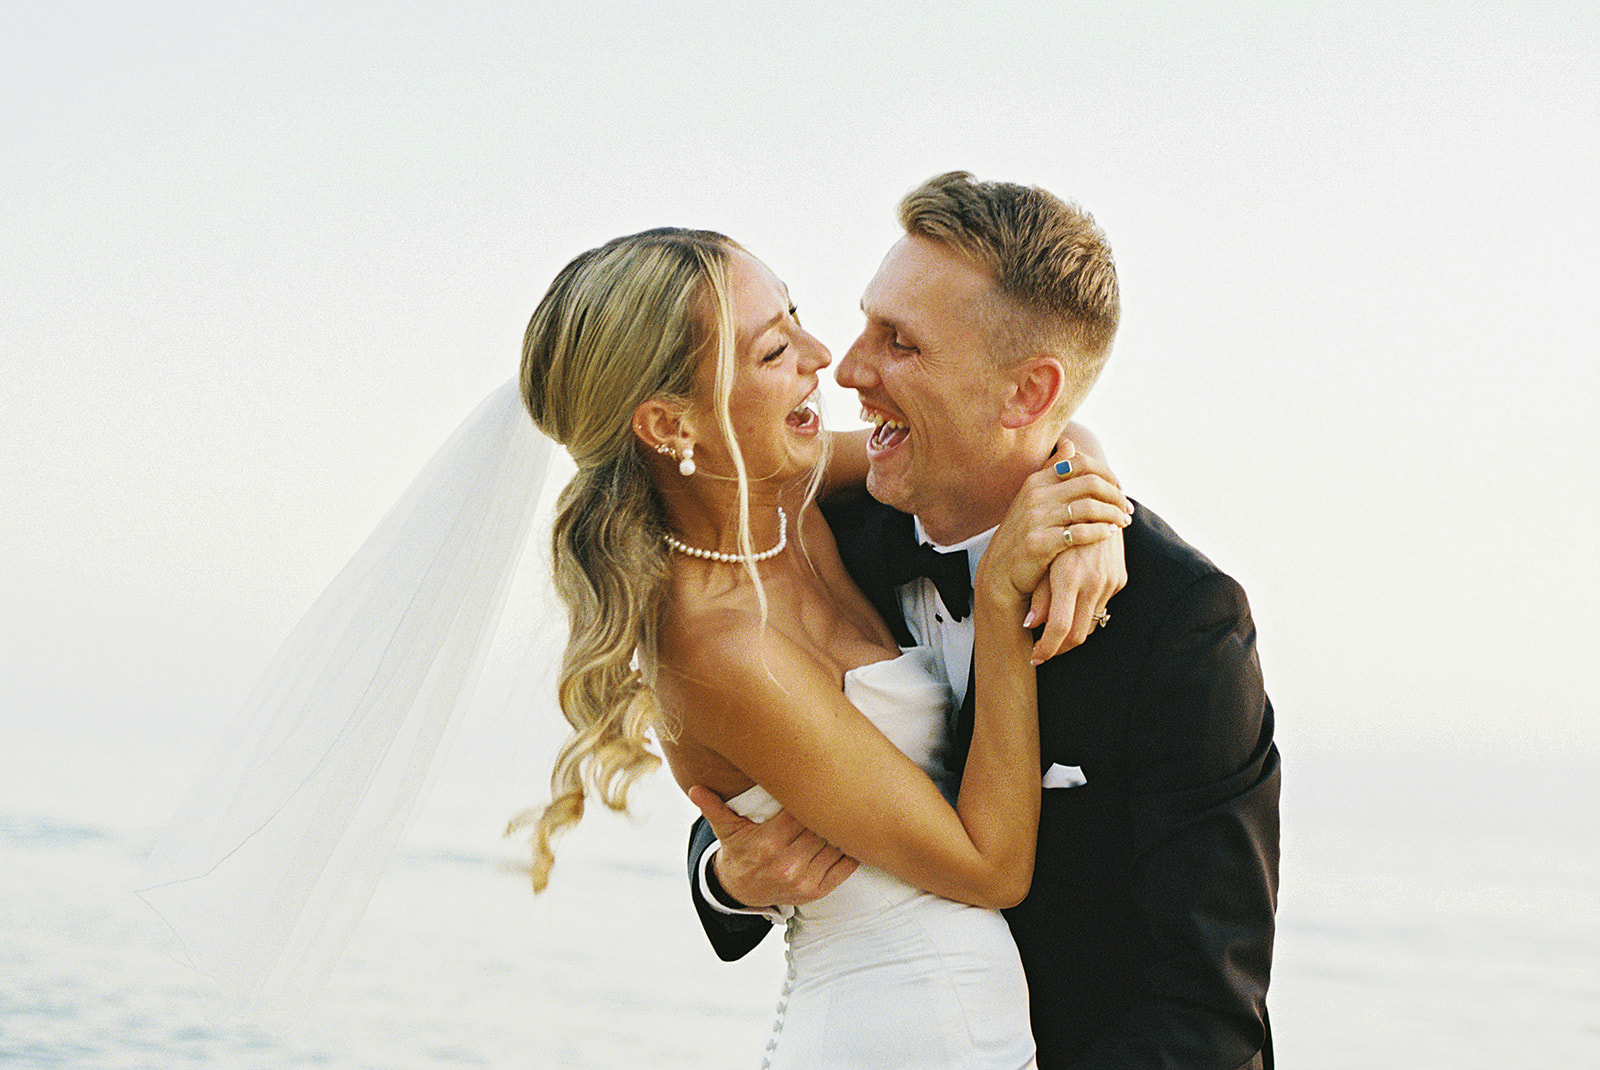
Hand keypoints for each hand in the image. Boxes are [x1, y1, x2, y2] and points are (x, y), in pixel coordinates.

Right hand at [689, 785, 857, 907]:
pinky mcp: (817, 891)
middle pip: (821, 827)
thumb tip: (694, 787)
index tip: (820, 780)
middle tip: (839, 790)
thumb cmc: (738, 850)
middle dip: (828, 809)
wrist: (741, 891)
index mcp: (768, 842)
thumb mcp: (725, 828)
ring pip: (835, 845)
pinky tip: (850, 835)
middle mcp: (787, 863)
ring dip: (841, 828)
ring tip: (846, 809)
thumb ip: (713, 806)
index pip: (801, 811)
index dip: (812, 796)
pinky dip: (850, 851)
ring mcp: (804, 879)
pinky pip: (845, 867)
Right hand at [980, 444, 1130, 619]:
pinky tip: (1109, 534)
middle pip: (1090, 483)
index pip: (1082, 464)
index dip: (1108, 475)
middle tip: (1128, 509)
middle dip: (1116, 495)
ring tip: (1124, 522)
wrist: (999, 572)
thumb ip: (1051, 471)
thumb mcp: (1031, 499)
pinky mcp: (1038, 544)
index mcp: (1035, 481)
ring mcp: (1034, 519)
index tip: (1120, 489)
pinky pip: (1079, 533)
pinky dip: (1099, 532)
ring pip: (1088, 507)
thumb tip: (1069, 444)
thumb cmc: (1022, 535)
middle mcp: (1034, 496)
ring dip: (1113, 514)